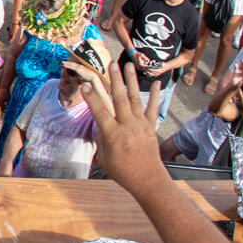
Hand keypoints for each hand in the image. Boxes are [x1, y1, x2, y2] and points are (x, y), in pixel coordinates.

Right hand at [64, 56, 165, 197]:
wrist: (147, 179)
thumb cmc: (122, 171)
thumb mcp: (104, 157)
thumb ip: (101, 138)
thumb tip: (100, 124)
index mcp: (113, 134)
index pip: (99, 112)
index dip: (92, 98)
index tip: (86, 85)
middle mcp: (127, 126)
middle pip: (119, 98)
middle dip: (115, 79)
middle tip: (112, 64)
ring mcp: (140, 124)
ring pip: (135, 98)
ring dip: (131, 80)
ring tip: (128, 65)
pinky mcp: (151, 127)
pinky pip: (152, 108)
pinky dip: (155, 95)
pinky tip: (157, 82)